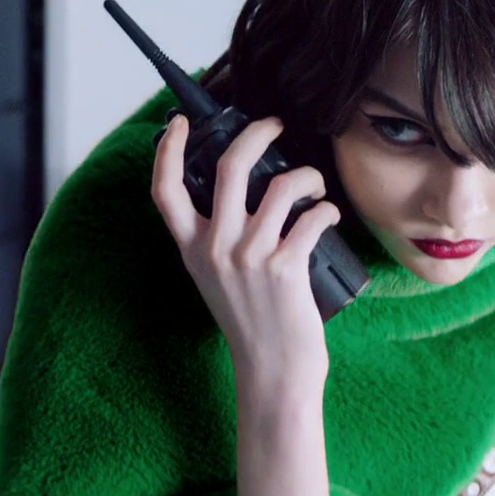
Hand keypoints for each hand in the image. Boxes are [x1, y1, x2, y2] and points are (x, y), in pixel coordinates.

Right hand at [152, 115, 342, 495]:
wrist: (273, 372)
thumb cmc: (253, 324)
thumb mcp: (219, 278)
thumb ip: (219, 239)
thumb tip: (245, 191)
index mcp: (192, 249)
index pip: (165, 191)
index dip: (168, 151)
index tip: (180, 124)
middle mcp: (216, 247)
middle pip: (231, 167)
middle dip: (257, 133)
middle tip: (274, 125)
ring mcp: (250, 256)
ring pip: (281, 186)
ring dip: (307, 176)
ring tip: (314, 184)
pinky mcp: (285, 267)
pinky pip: (311, 216)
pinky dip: (326, 209)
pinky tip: (329, 214)